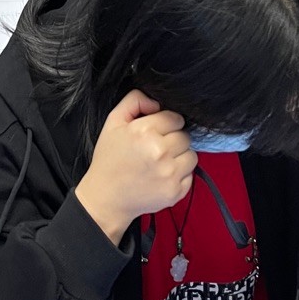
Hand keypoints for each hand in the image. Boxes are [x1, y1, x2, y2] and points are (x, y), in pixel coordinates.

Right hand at [75, 91, 195, 243]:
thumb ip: (135, 101)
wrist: (106, 198)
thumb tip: (157, 103)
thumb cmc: (109, 158)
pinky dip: (180, 175)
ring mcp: (170, 174)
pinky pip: (190, 175)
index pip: (175, 118)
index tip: (157, 131)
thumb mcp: (113, 121)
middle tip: (157, 147)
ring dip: (180, 156)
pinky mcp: (176, 192)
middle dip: (173, 139)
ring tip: (162, 162)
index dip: (166, 123)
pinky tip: (162, 176)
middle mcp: (160, 152)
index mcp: (144, 132)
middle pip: (185, 136)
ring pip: (191, 155)